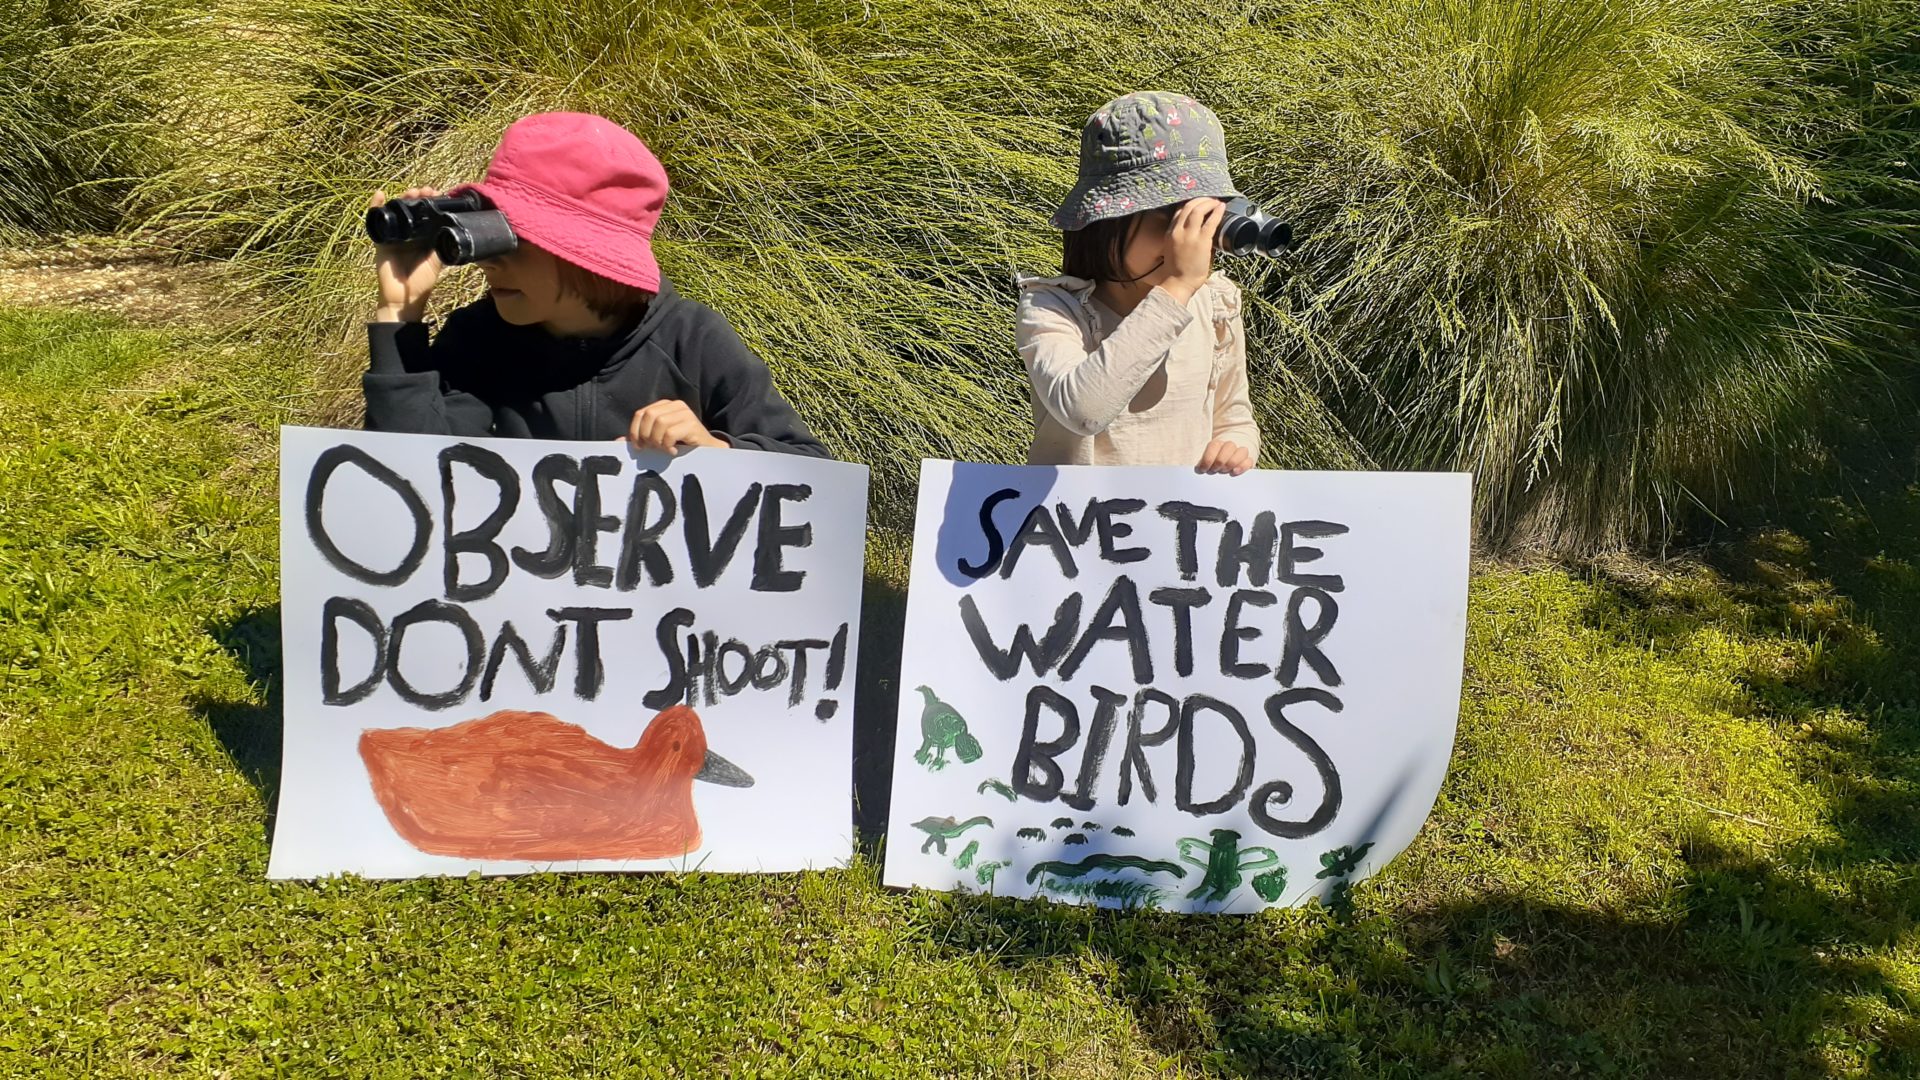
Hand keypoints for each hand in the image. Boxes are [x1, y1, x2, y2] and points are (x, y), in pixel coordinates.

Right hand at [371, 187, 447, 321]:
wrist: (403, 298)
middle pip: (411, 210)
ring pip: (396, 211)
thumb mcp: (437, 262)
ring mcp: (394, 236)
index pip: (427, 215)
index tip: (438, 194)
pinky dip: (375, 206)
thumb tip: (452, 230)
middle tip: (425, 191)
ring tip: (410, 192)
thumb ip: (441, 246)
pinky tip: (379, 194)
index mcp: (423, 238)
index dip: (431, 203)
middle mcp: (409, 234)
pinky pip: (376, 221)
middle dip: (418, 198)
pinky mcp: (381, 240)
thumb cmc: (421, 283)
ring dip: (402, 198)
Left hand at [628, 400, 727, 453]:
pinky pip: (670, 433)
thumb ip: (640, 439)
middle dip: (646, 435)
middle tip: (652, 448)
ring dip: (657, 441)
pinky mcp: (692, 424)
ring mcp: (685, 413)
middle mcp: (675, 405)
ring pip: (659, 423)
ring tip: (664, 449)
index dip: (635, 431)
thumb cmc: (681, 445)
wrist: (708, 451)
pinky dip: (668, 445)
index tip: (639, 447)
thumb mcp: (658, 440)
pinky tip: (673, 451)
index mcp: (664, 405)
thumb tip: (618, 441)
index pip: (640, 413)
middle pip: (648, 416)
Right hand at [1159, 198, 1224, 304]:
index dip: (1190, 203)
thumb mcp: (1174, 249)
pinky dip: (1217, 212)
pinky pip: (1210, 222)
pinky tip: (1222, 207)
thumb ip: (1184, 237)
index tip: (1199, 201)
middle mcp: (1178, 231)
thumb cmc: (1178, 271)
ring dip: (1208, 203)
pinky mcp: (1201, 242)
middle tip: (1210, 199)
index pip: (1179, 211)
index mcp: (1170, 233)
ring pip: (1198, 210)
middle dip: (1200, 200)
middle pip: (1188, 206)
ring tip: (1216, 202)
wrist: (1178, 283)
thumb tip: (1200, 230)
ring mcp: (1189, 236)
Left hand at [1196, 438, 1253, 475]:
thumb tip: (1198, 470)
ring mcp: (1240, 452)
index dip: (1208, 458)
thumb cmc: (1211, 464)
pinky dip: (1242, 466)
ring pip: (1241, 451)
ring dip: (1231, 462)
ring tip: (1224, 472)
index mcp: (1217, 444)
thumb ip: (1201, 464)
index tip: (1203, 469)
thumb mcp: (1204, 462)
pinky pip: (1249, 461)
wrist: (1225, 463)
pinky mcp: (1248, 461)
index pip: (1214, 445)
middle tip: (1215, 470)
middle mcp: (1230, 446)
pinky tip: (1234, 472)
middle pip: (1229, 447)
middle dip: (1220, 461)